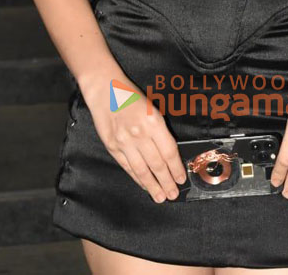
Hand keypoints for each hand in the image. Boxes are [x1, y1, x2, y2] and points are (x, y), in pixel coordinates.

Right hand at [81, 72, 187, 203]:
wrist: (106, 90)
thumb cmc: (131, 96)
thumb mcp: (153, 108)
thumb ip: (161, 131)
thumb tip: (170, 155)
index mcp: (153, 122)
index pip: (168, 151)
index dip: (176, 168)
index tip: (181, 179)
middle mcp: (139, 134)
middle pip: (157, 164)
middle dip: (167, 182)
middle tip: (173, 194)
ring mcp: (124, 142)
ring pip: (142, 170)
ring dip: (153, 185)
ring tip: (160, 197)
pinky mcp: (112, 147)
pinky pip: (127, 167)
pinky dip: (137, 178)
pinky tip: (144, 185)